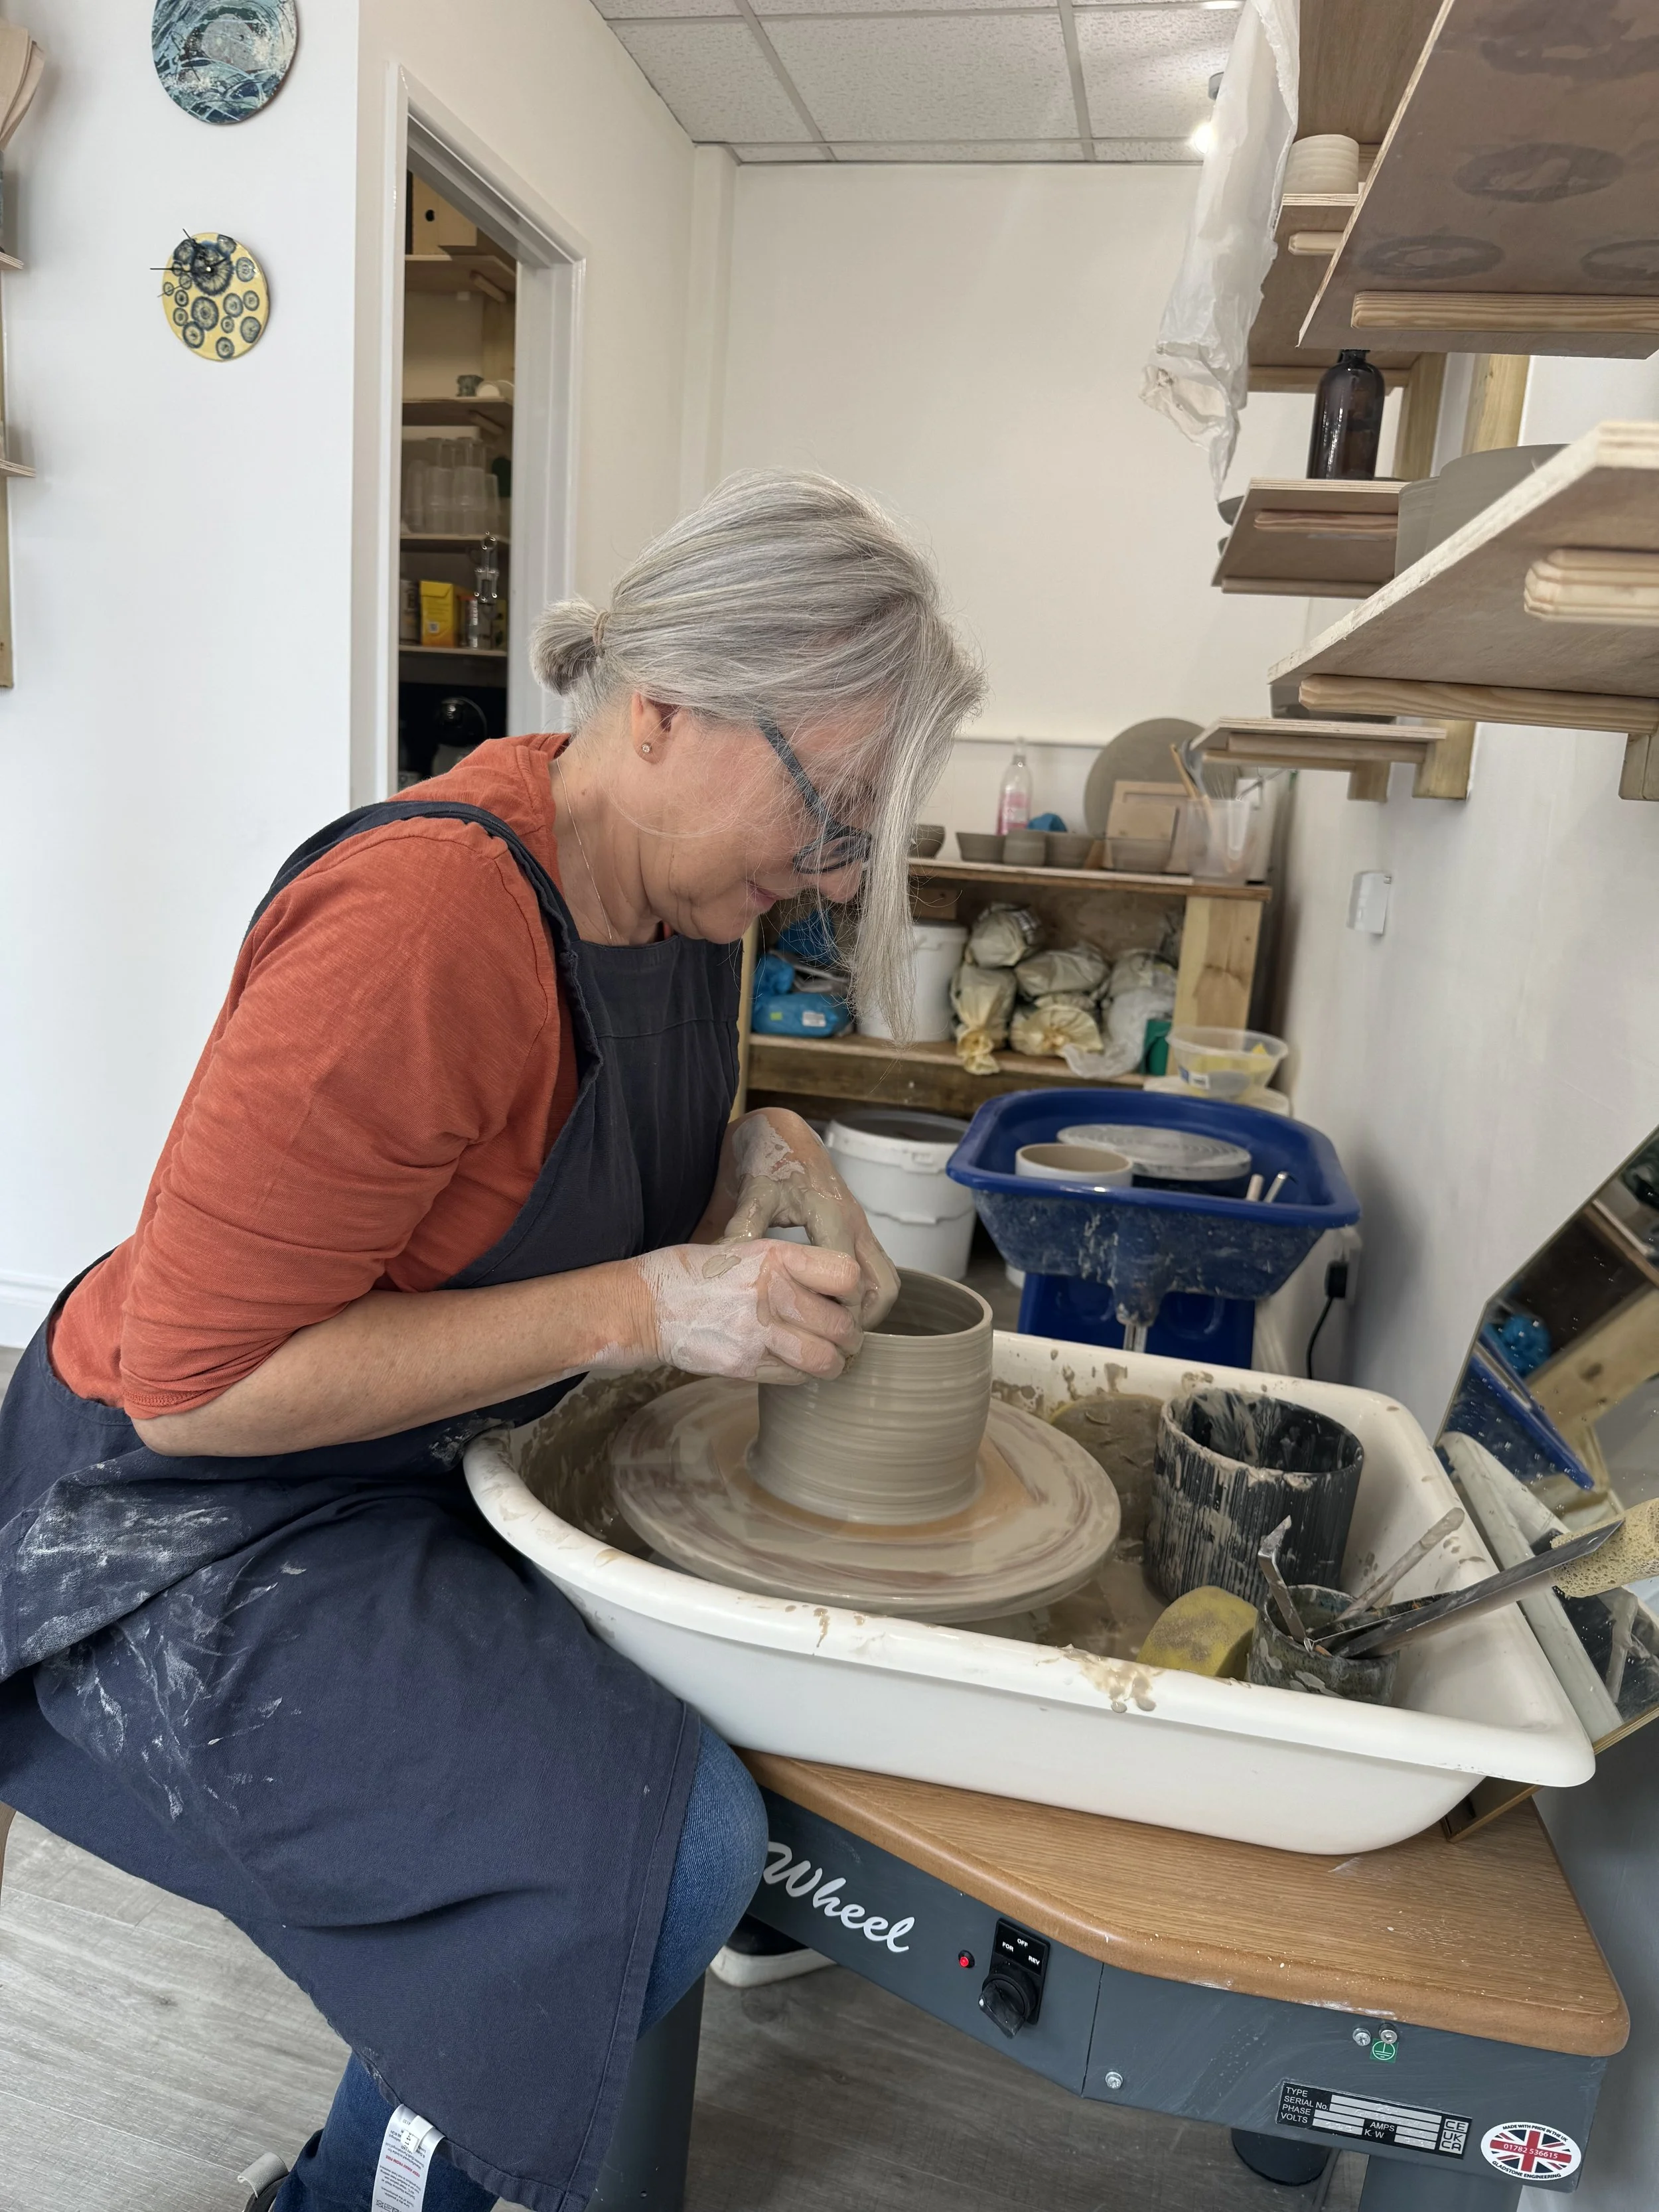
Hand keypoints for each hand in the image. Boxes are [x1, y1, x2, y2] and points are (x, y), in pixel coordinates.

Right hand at [629, 1239, 864, 1384]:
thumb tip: (829, 1286)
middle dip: (850, 1336)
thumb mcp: (741, 1249)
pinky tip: (795, 1364)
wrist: (641, 1307)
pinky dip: (804, 1374)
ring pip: (825, 1359)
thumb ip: (786, 1265)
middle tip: (844, 1337)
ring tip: (828, 1356)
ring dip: (833, 1362)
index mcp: (773, 1257)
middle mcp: (770, 1293)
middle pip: (842, 1324)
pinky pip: (795, 1377)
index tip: (848, 1298)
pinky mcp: (743, 1365)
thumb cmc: (690, 1274)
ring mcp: (757, 1333)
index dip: (854, 1291)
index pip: (846, 1275)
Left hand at [715, 1111, 899, 1327]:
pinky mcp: (857, 1228)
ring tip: (831, 1327)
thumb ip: (741, 1228)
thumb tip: (722, 1265)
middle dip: (862, 1319)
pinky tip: (831, 1305)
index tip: (813, 1335)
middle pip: (882, 1285)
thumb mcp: (749, 1193)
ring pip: (886, 1280)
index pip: (847, 1275)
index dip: (836, 1310)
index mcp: (829, 1214)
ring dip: (867, 1308)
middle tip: (829, 1340)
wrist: (780, 1133)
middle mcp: (854, 1222)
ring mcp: (860, 1226)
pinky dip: (863, 1292)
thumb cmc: (764, 1160)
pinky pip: (876, 1269)